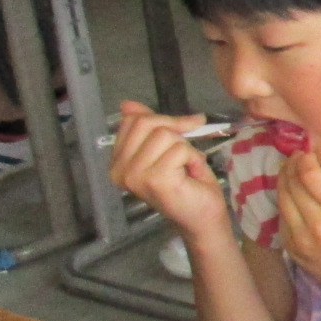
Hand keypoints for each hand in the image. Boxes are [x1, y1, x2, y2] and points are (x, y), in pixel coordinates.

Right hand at [109, 101, 229, 240]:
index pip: (133, 121)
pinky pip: (179, 149)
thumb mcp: (166, 148)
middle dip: (175, 130)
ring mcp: (134, 175)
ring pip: (164, 135)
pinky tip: (189, 175)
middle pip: (147, 124)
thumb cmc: (186, 183)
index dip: (163, 120)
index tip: (182, 128)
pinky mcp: (154, 179)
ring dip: (185, 148)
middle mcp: (119, 169)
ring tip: (185, 168)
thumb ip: (148, 127)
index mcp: (117, 161)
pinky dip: (192, 158)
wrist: (202, 216)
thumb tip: (127, 104)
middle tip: (186, 152)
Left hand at [275, 148, 320, 302]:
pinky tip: (292, 193)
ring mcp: (301, 241)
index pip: (311, 177)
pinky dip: (283, 200)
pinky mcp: (291, 249)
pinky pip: (281, 217)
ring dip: (283, 181)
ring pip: (282, 200)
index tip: (307, 151)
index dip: (305, 159)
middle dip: (291, 166)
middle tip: (296, 156)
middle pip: (292, 186)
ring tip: (290, 170)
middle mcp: (318, 227)